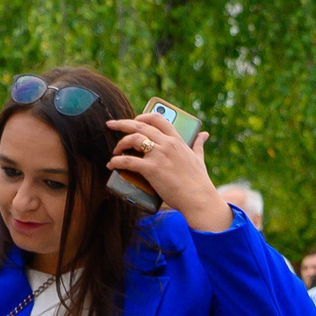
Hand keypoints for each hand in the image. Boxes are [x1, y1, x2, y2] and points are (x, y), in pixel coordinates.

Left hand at [105, 112, 229, 231]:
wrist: (198, 198)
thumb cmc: (199, 181)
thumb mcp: (199, 158)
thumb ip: (198, 145)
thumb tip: (204, 134)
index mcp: (177, 140)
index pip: (158, 119)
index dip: (142, 116)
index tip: (133, 120)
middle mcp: (167, 144)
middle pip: (140, 126)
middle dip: (122, 124)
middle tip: (111, 125)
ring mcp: (158, 156)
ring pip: (133, 139)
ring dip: (120, 144)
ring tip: (115, 152)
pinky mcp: (151, 169)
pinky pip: (128, 161)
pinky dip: (116, 162)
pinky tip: (111, 164)